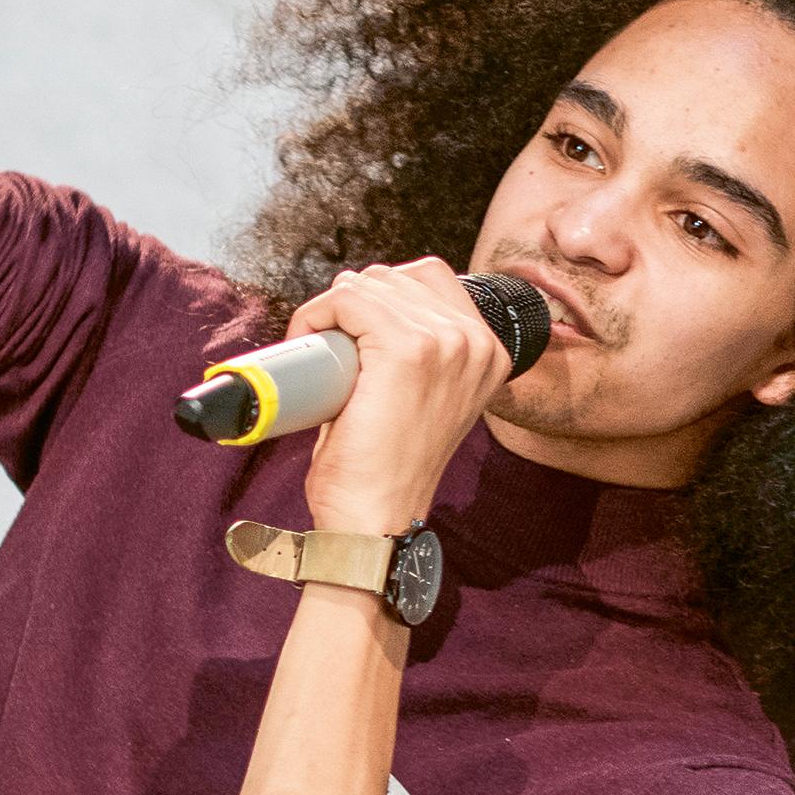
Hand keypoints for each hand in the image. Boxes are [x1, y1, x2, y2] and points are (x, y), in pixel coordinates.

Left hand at [289, 261, 512, 536]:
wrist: (377, 518)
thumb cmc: (387, 468)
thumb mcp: (425, 398)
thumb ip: (421, 353)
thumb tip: (366, 311)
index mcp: (487, 351)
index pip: (429, 278)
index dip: (380, 299)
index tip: (353, 335)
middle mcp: (475, 342)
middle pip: (395, 277)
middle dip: (352, 303)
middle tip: (329, 348)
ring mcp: (445, 343)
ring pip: (368, 284)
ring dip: (331, 309)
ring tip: (320, 352)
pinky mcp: (407, 350)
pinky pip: (347, 299)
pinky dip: (316, 314)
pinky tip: (307, 341)